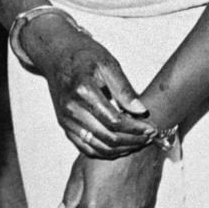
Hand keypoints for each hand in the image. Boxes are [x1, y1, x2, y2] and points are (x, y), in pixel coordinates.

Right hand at [20, 14, 157, 157]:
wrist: (57, 55)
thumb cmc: (85, 56)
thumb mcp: (108, 64)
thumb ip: (124, 89)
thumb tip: (142, 112)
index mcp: (84, 91)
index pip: (115, 121)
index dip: (135, 129)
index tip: (151, 129)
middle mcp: (72, 109)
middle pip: (107, 137)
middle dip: (132, 141)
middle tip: (149, 138)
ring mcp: (66, 120)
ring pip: (98, 147)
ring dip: (121, 150)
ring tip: (138, 143)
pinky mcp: (64, 126)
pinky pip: (86, 148)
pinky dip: (105, 152)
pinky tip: (121, 146)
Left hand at [57, 150, 165, 207]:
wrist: (141, 140)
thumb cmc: (110, 150)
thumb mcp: (83, 167)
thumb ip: (71, 194)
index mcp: (94, 206)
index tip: (84, 204)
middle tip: (99, 192)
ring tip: (113, 189)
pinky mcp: (146, 207)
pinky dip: (127, 207)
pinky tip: (125, 190)